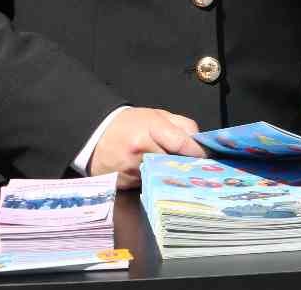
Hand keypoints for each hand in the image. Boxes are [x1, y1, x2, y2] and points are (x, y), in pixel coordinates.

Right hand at [88, 107, 205, 189]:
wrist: (95, 134)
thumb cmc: (131, 123)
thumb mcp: (157, 115)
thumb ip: (181, 125)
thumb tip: (198, 141)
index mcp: (151, 129)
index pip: (181, 144)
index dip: (196, 152)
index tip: (205, 156)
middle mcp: (140, 150)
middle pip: (173, 163)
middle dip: (184, 164)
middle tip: (194, 166)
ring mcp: (131, 169)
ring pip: (161, 176)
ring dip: (169, 174)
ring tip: (173, 169)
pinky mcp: (124, 183)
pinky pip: (146, 184)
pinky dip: (153, 180)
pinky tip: (153, 174)